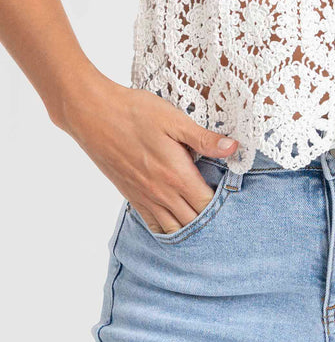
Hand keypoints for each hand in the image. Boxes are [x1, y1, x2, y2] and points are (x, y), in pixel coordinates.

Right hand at [55, 71, 238, 233]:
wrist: (94, 115)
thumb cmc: (135, 112)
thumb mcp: (175, 120)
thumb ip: (204, 139)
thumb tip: (233, 148)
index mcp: (176, 175)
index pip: (207, 204)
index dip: (223, 203)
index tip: (232, 193)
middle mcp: (161, 193)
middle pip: (193, 221)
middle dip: (210, 218)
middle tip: (224, 206)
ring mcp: (144, 197)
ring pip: (173, 228)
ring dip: (190, 226)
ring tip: (203, 215)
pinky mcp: (131, 196)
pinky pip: (153, 224)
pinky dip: (167, 228)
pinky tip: (176, 218)